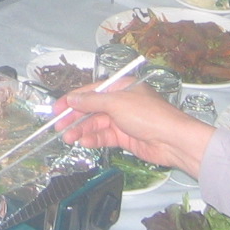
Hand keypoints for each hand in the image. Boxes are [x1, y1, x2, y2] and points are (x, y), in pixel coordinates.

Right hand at [58, 85, 213, 177]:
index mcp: (120, 87)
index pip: (91, 91)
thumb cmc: (148, 115)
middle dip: (75, 118)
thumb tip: (72, 99)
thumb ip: (91, 102)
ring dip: (81, 130)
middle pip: (91, 109)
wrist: (173, 140)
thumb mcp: (116, 103)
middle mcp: (120, 102)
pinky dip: (93, 139)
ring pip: (96, 124)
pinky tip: (83, 142)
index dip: (72, 99)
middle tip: (58, 127)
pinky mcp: (125, 138)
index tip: (56, 109)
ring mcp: (122, 121)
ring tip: (68, 138)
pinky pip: (104, 137)